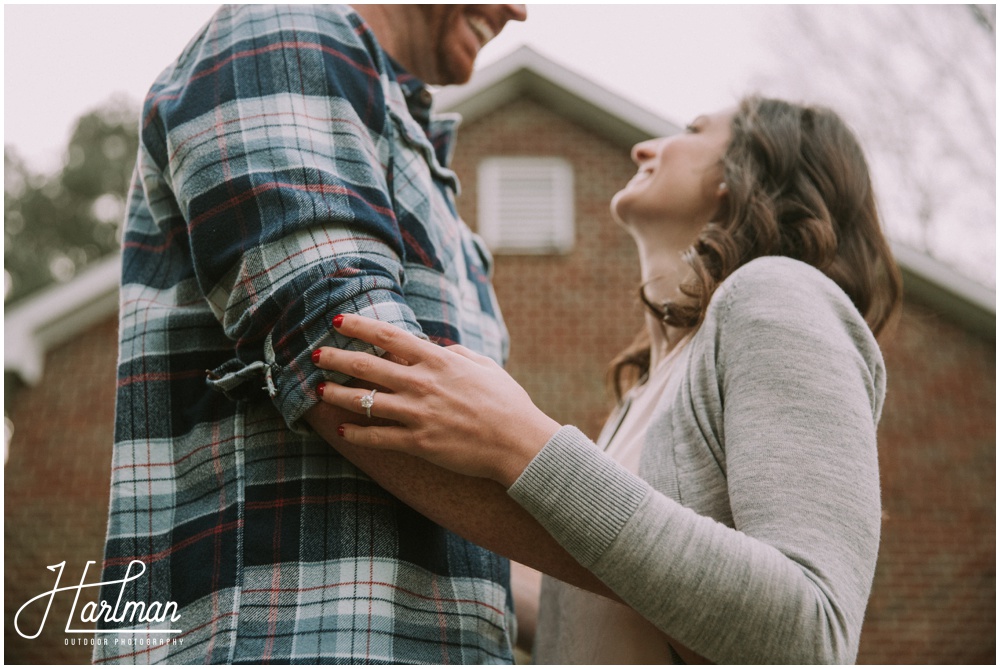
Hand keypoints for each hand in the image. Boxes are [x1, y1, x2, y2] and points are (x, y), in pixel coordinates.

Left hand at [313, 314, 561, 486]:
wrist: (518, 443)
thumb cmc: (508, 403)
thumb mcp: (485, 367)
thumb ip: (457, 355)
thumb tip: (438, 348)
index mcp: (438, 361)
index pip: (389, 336)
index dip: (359, 327)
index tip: (337, 321)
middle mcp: (422, 383)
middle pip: (367, 366)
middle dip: (336, 358)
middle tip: (315, 355)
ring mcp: (418, 414)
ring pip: (365, 401)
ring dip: (338, 394)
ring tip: (319, 391)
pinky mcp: (419, 443)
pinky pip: (378, 437)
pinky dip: (357, 433)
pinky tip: (342, 430)